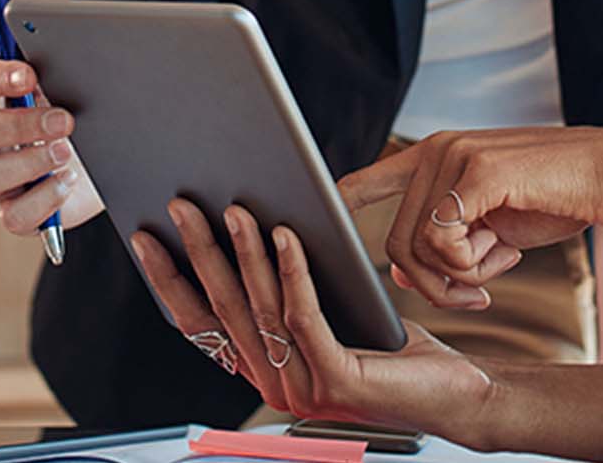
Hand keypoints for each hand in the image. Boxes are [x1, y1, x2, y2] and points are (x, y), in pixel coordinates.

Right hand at [0, 57, 103, 234]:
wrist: (108, 165)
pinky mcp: (16, 212)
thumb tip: (63, 57)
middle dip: (18, 125)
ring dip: (26, 164)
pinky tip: (67, 182)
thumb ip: (56, 73)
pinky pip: (13, 216)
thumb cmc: (80, 120)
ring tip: (66, 153)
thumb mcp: (70, 91)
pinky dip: (43, 199)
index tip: (29, 75)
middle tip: (62, 120)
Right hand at [126, 198, 495, 437]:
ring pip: (260, 306)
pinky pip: (304, 314)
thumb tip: (258, 226)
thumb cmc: (393, 351)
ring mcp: (303, 387)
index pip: (201, 324)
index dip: (170, 281)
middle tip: (179, 206)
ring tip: (233, 207)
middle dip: (197, 252)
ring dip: (242, 251)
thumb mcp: (331, 316)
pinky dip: (292, 269)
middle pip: (223, 309)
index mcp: (264, 370)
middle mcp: (275, 383)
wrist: (456, 395)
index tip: (146, 238)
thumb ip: (290, 294)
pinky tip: (287, 233)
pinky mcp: (337, 380)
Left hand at [338, 128, 602, 310]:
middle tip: (469, 295)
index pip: (367, 179)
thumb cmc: (558, 198)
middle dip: (427, 283)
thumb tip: (396, 270)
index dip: (338, 205)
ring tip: (492, 275)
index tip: (312, 225)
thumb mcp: (493, 224)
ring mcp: (455, 157)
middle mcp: (437, 150)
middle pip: (394, 239)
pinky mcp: (477, 172)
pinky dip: (470, 265)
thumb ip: (447, 239)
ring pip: (417, 246)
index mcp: (437, 156)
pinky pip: (445, 241)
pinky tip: (504, 259)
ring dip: (453, 278)